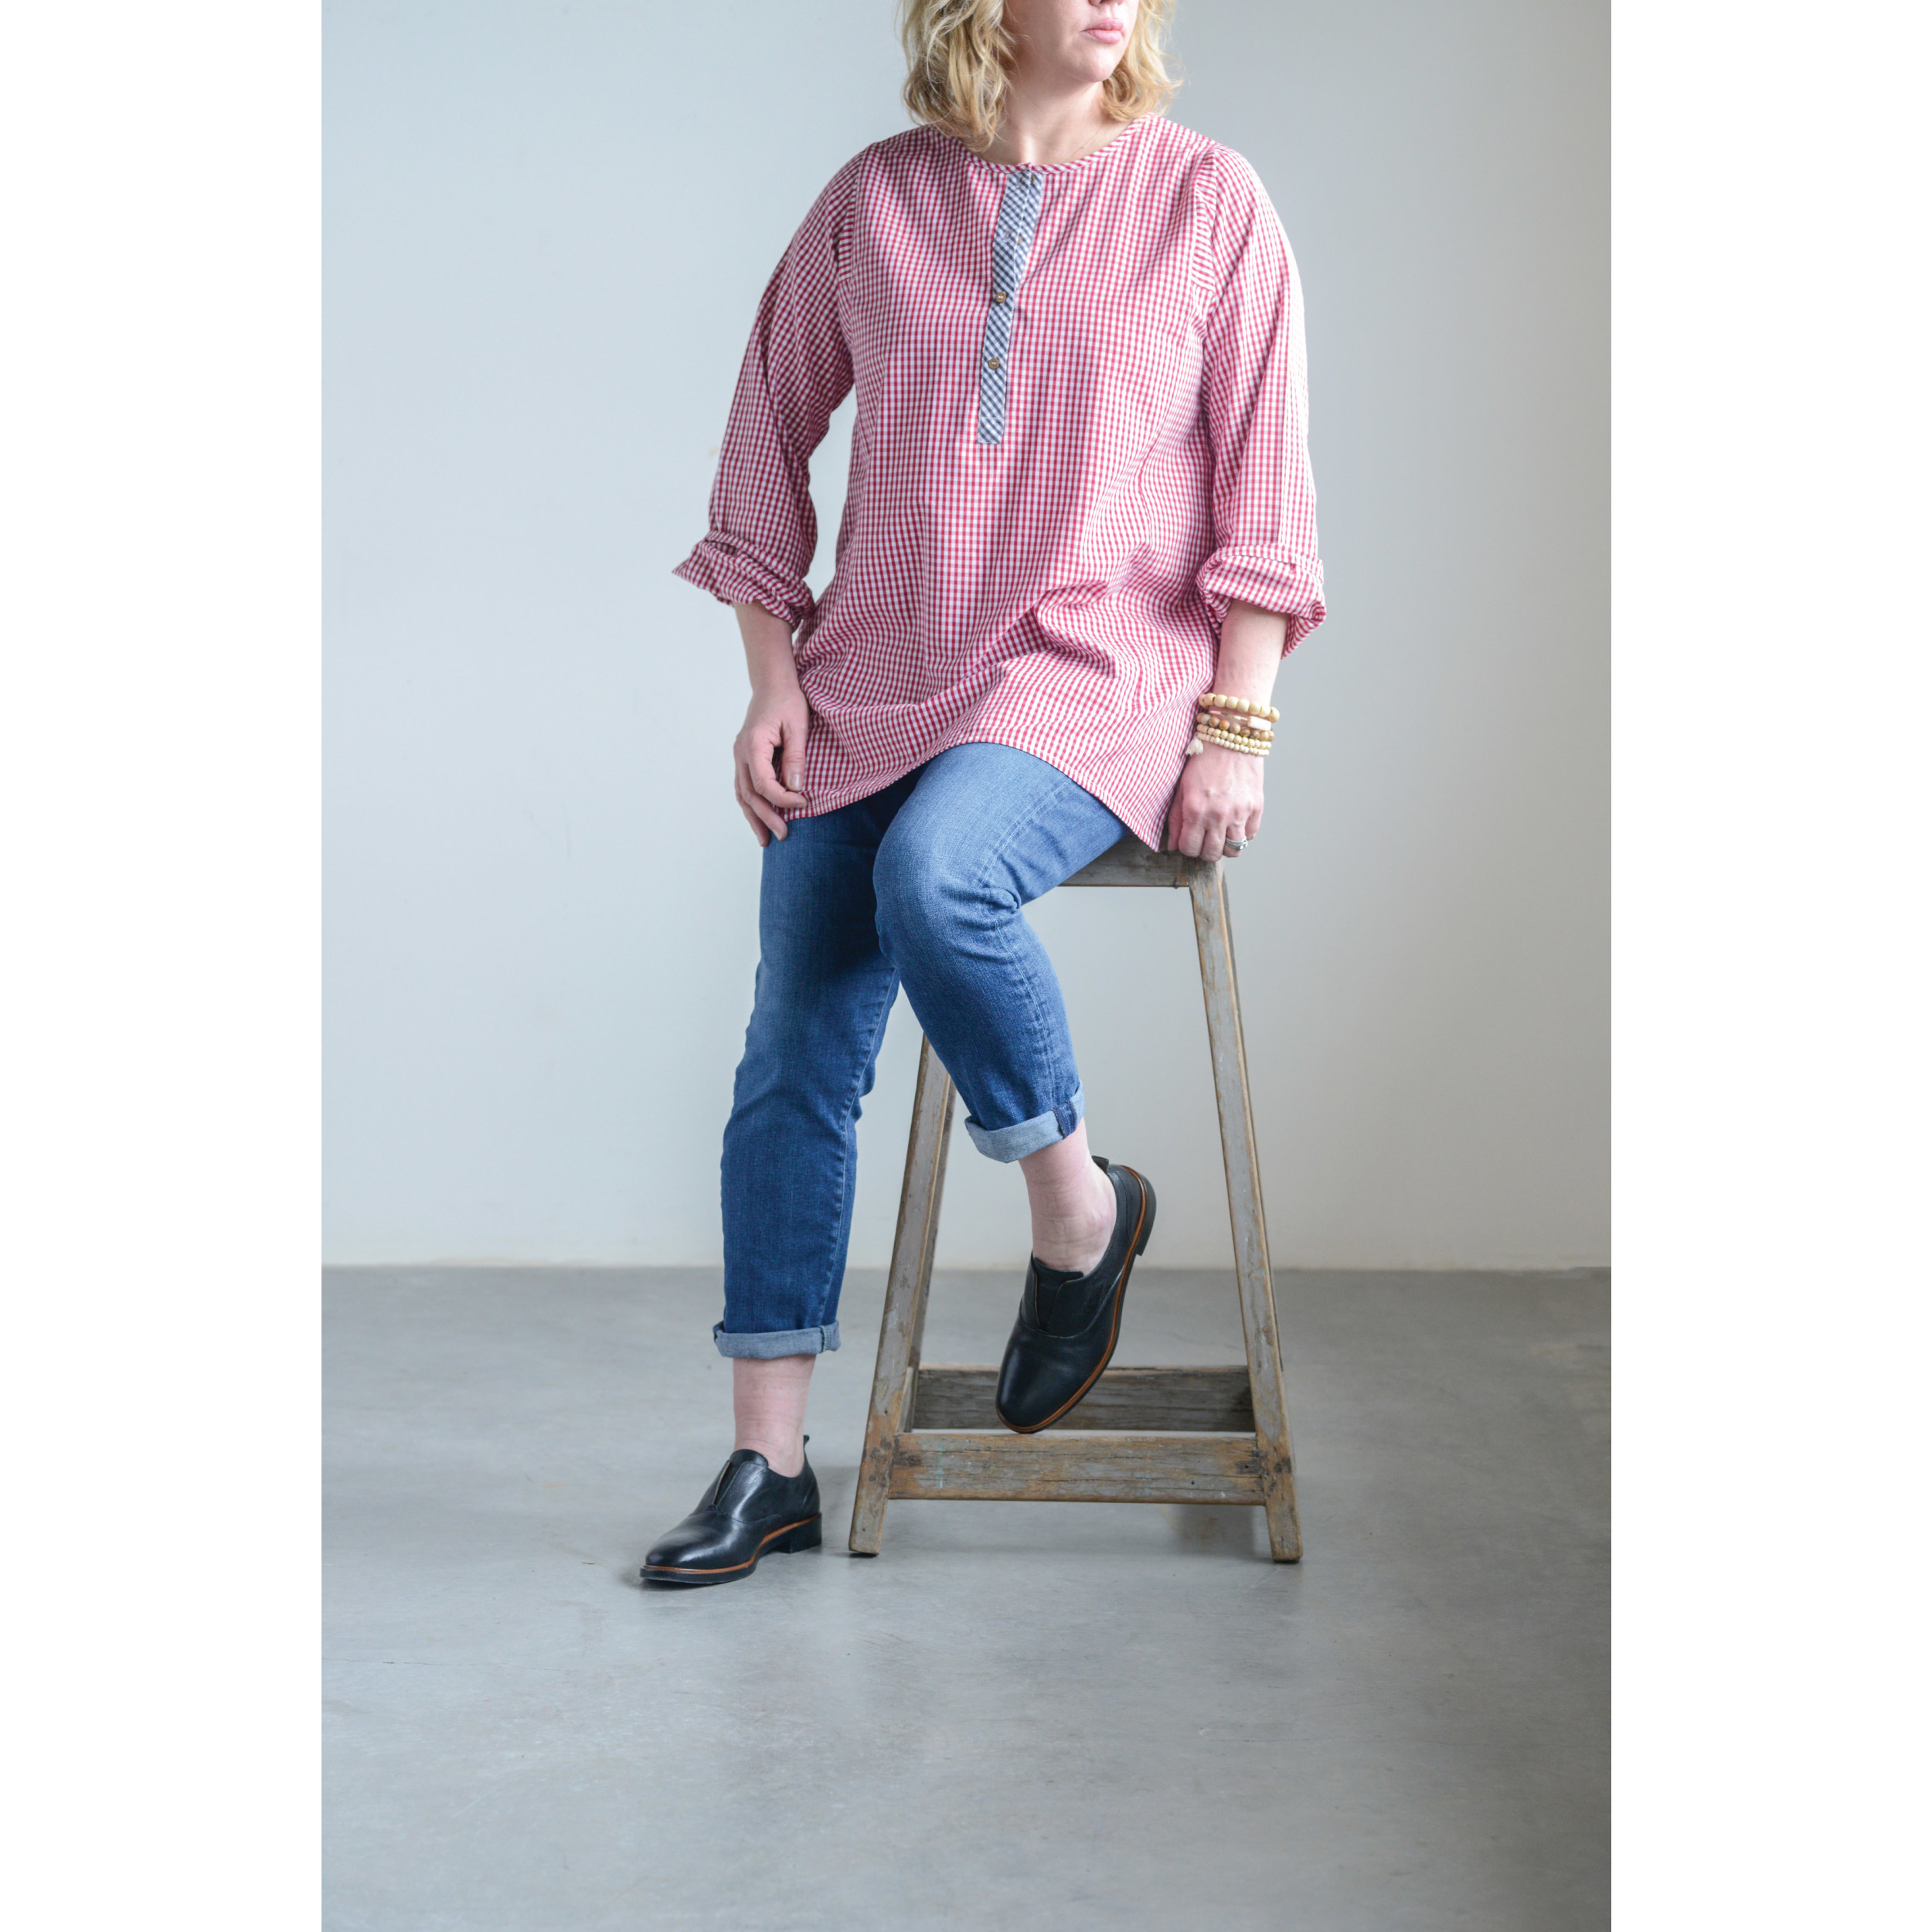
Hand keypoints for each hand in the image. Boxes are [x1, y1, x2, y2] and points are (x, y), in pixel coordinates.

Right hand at [733, 682, 809, 844]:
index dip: (783, 799)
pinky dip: (750, 805)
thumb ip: (796, 757)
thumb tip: (795, 787)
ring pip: (742, 794)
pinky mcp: (744, 758)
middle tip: (783, 836)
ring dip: (754, 818)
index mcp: (752, 745)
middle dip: (766, 818)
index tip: (804, 802)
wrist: (772, 684)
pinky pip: (743, 787)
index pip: (763, 783)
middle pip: (749, 794)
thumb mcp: (797, 726)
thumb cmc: (787, 701)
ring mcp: (739, 756)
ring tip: (766, 839)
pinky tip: (759, 819)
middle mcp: (740, 753)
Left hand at [1165, 743, 1263, 858]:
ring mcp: (1240, 812)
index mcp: (1196, 810)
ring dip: (1225, 847)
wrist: (1231, 737)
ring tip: (1221, 835)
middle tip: (1204, 840)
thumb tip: (1174, 845)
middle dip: (1205, 851)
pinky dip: (1243, 835)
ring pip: (1234, 849)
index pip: (1190, 848)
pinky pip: (1250, 835)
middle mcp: (1218, 815)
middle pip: (1212, 854)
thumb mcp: (1182, 787)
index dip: (1187, 848)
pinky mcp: (1256, 807)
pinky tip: (1235, 824)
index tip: (1189, 841)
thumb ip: (1176, 818)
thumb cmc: (1204, 759)